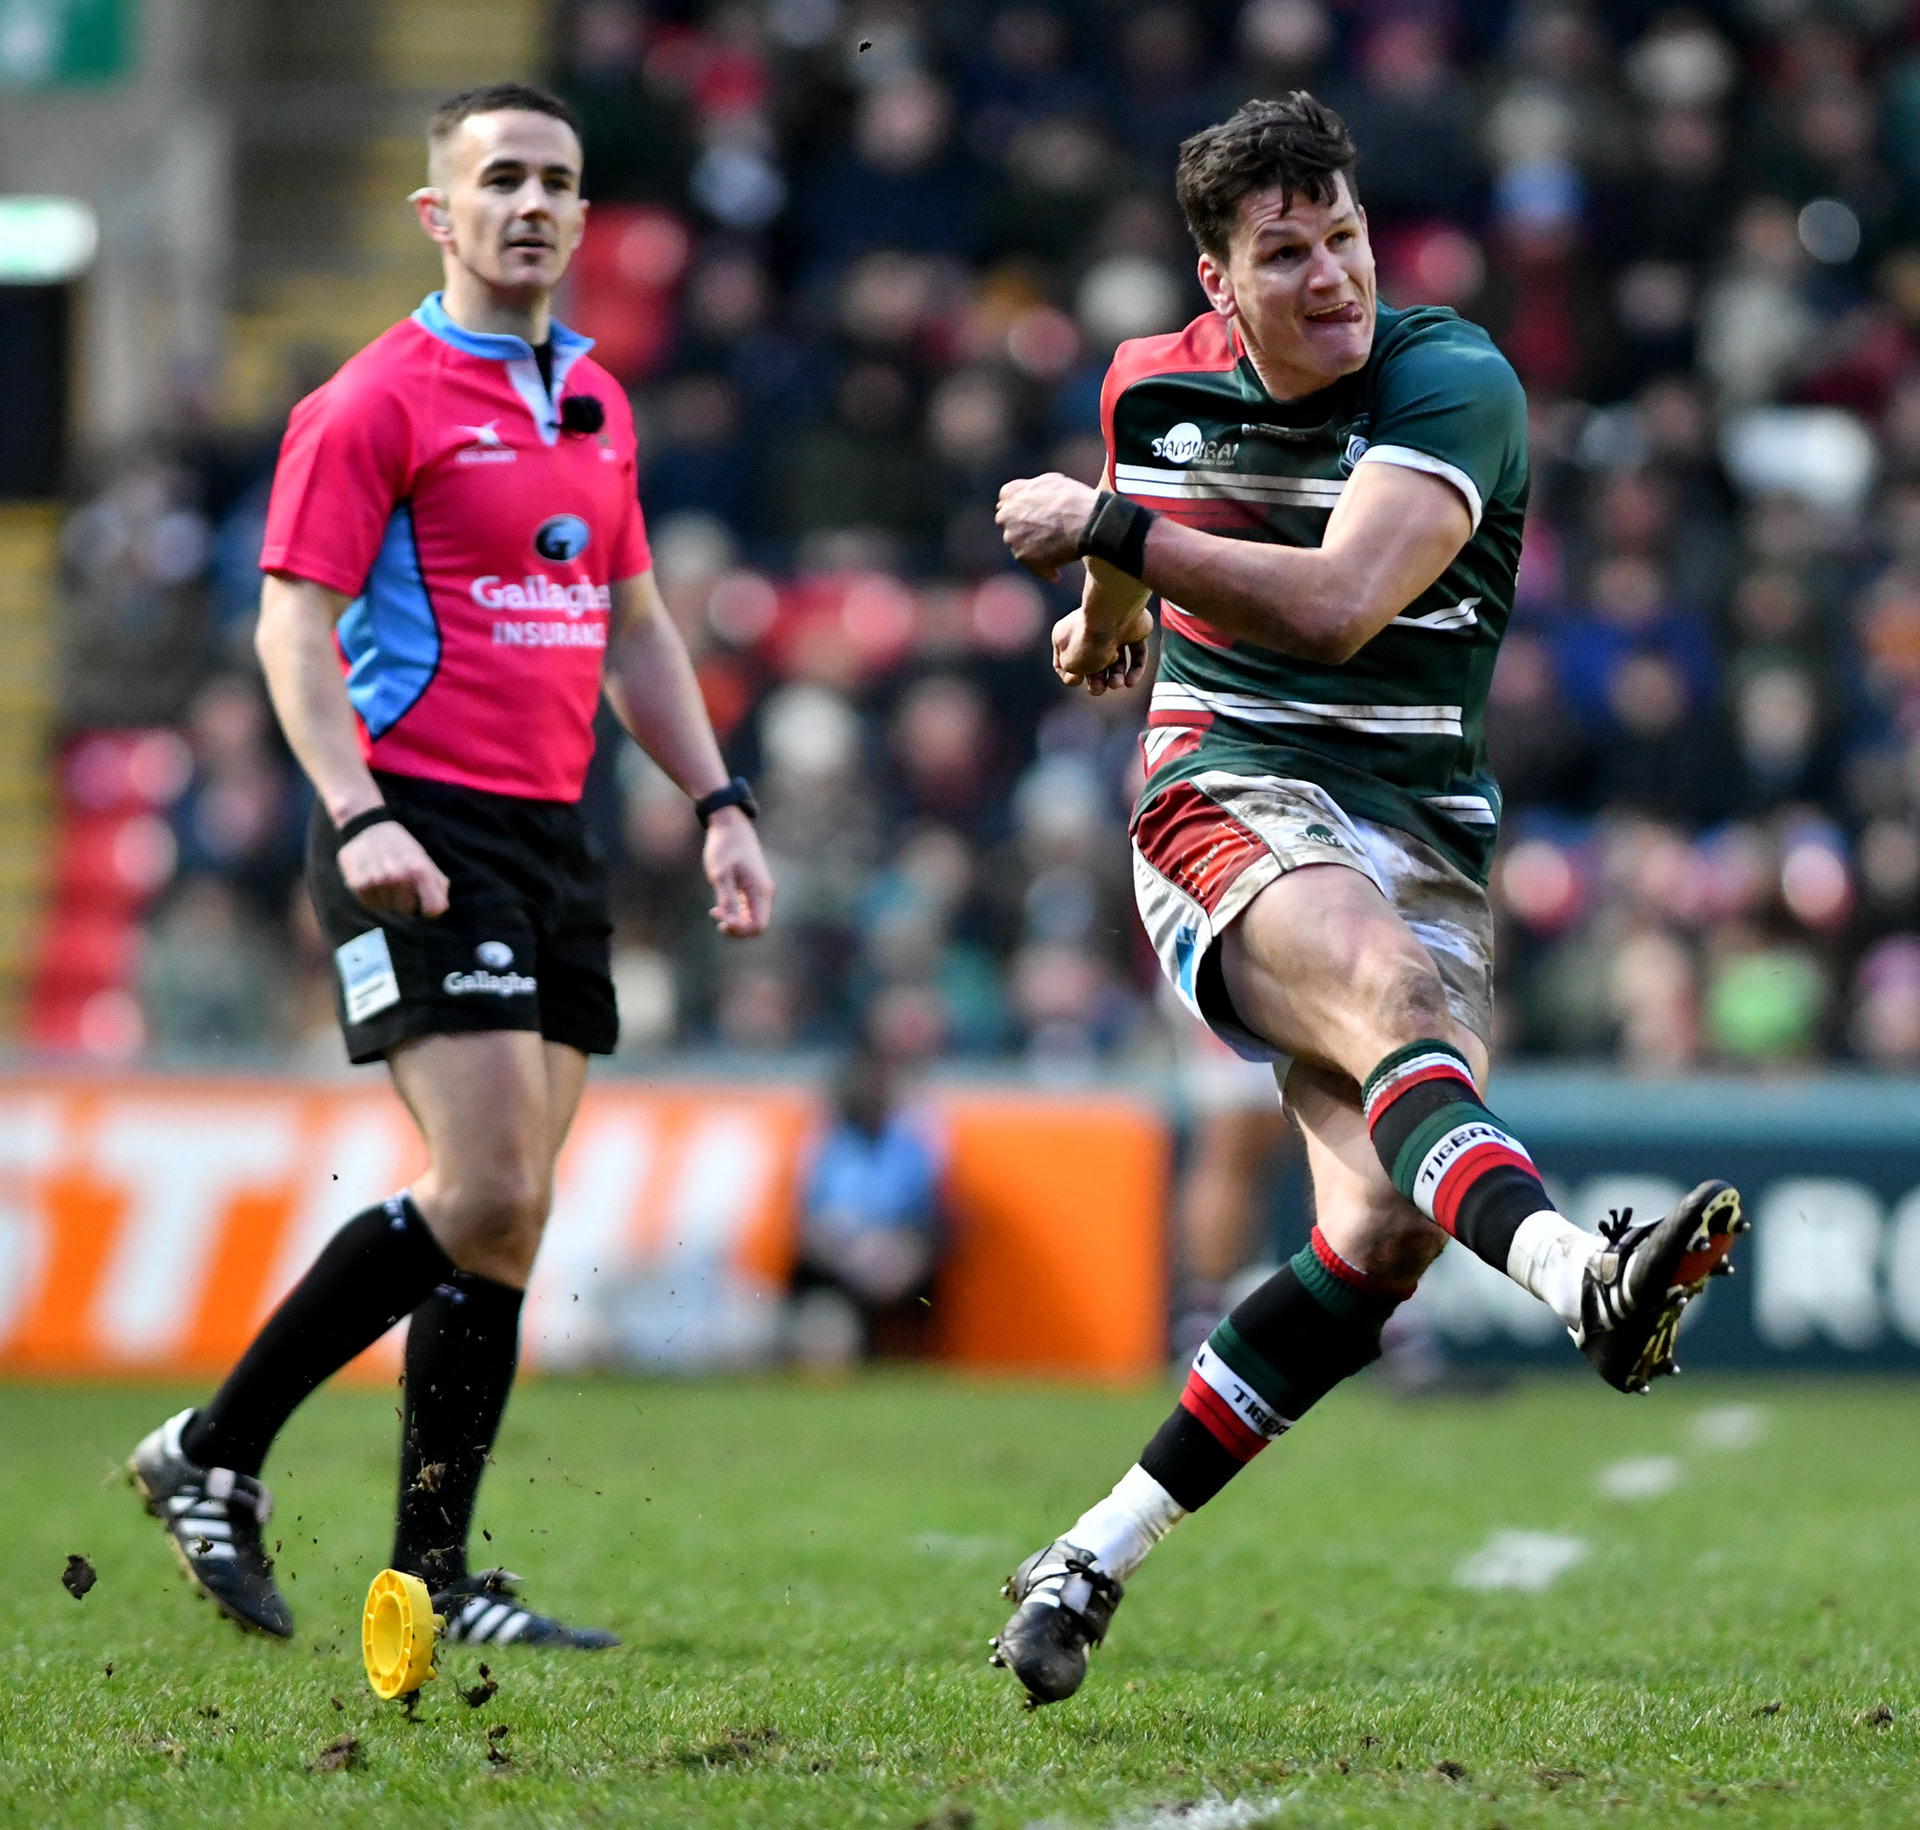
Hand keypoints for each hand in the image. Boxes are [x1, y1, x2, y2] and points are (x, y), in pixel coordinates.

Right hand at [338, 818, 449, 918]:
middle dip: (405, 901)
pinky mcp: (358, 884)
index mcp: (420, 870)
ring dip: (387, 898)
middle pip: (406, 911)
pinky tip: (372, 879)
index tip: (424, 903)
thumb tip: (439, 909)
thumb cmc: (401, 847)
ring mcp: (377, 881)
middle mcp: (399, 876)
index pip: (434, 909)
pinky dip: (372, 896)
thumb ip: (437, 883)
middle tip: (399, 883)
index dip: (429, 909)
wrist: (367, 827)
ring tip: (384, 878)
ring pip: (387, 908)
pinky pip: (371, 905)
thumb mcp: (424, 859)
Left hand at [703, 807, 773, 936]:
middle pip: (756, 925)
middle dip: (736, 927)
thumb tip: (731, 924)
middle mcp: (764, 893)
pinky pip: (747, 909)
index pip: (758, 926)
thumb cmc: (725, 848)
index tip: (720, 922)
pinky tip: (718, 906)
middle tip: (714, 914)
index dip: (740, 931)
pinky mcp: (752, 887)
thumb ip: (727, 901)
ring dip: (733, 920)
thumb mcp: (721, 876)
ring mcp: (759, 891)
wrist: (730, 827)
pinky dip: (734, 912)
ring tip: (714, 910)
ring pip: (751, 918)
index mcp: (760, 891)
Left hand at [996, 472, 1096, 580]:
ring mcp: (1012, 537)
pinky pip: (1031, 565)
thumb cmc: (1073, 499)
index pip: (1006, 501)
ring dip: (1032, 549)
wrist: (1085, 521)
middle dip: (1022, 528)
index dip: (1021, 509)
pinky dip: (1043, 569)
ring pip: (1019, 545)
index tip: (1032, 515)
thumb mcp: (1050, 481)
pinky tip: (1056, 574)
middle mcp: (1006, 515)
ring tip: (1055, 554)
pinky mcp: (1021, 556)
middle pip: (1009, 524)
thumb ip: (1032, 489)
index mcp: (1011, 493)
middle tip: (1043, 533)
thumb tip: (1029, 495)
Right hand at [1052, 600, 1152, 694]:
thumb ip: (1072, 674)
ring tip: (1116, 683)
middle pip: (1093, 662)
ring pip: (1115, 660)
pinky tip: (1129, 683)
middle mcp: (1090, 630)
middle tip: (1099, 689)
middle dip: (1096, 680)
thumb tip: (1081, 676)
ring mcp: (1114, 630)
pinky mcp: (1135, 631)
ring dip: (1115, 677)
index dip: (1070, 675)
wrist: (1113, 616)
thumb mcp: (1070, 665)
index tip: (1076, 679)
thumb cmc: (1088, 641)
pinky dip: (1134, 670)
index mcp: (1066, 634)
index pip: (1064, 659)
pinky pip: (1136, 654)